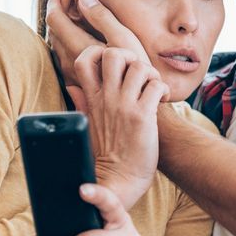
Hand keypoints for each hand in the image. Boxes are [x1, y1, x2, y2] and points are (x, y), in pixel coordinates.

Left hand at [45, 0, 149, 104]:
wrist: (140, 116)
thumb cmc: (137, 77)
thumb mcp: (124, 41)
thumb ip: (103, 19)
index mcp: (79, 48)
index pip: (55, 19)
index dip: (56, 3)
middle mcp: (70, 63)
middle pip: (54, 32)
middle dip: (59, 14)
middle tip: (70, 2)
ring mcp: (73, 76)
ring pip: (59, 48)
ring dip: (64, 31)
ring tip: (76, 20)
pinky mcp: (80, 85)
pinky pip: (67, 61)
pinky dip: (70, 47)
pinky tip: (84, 45)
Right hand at [70, 45, 168, 209]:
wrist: (118, 183)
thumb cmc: (107, 155)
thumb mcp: (87, 124)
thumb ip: (82, 102)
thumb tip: (72, 85)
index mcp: (92, 99)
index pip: (86, 59)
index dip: (100, 52)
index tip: (115, 67)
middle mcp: (107, 98)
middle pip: (114, 54)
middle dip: (130, 57)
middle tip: (138, 74)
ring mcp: (124, 106)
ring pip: (139, 66)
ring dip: (150, 73)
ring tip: (152, 88)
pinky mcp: (142, 116)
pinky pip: (156, 85)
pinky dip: (163, 89)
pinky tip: (162, 101)